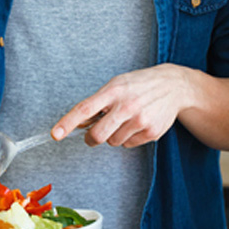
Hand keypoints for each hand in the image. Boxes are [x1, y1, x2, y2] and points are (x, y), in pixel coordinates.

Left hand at [51, 64, 195, 147]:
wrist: (173, 85)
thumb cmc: (139, 84)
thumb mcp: (117, 84)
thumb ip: (99, 102)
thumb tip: (79, 123)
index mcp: (114, 90)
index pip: (85, 109)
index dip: (68, 122)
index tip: (55, 134)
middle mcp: (127, 106)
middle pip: (98, 135)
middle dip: (91, 138)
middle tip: (93, 135)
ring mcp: (140, 120)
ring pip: (113, 142)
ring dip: (114, 135)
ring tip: (126, 120)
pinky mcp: (151, 132)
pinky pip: (128, 145)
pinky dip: (129, 137)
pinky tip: (138, 123)